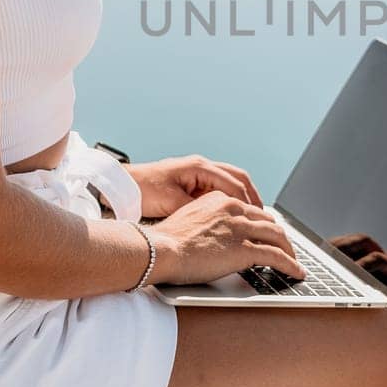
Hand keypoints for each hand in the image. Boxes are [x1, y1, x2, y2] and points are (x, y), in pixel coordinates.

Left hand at [123, 153, 262, 219]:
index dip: (247, 202)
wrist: (124, 185)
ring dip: (243, 195)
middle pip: (238, 177)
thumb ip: (197, 209)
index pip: (234, 183)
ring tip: (253, 213)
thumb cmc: (144, 190)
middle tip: (262, 214)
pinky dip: (230, 198)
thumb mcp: (172, 202)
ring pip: (230, 180)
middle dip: (252, 195)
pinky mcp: (192, 181)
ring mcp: (198, 172)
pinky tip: (232, 212)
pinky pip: (219, 187)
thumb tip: (218, 220)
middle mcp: (202, 166)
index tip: (257, 217)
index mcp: (199, 167)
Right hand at [146, 191, 305, 284]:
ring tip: (294, 262)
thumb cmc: (165, 241)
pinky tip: (296, 272)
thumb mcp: (188, 220)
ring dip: (289, 250)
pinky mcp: (245, 248)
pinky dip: (291, 265)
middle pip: (267, 221)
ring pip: (277, 236)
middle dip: (279, 236)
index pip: (250, 210)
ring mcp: (241, 228)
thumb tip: (213, 237)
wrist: (159, 249)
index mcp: (220, 200)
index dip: (261, 224)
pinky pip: (277, 256)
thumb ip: (206, 223)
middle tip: (285, 247)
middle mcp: (233, 209)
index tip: (266, 233)